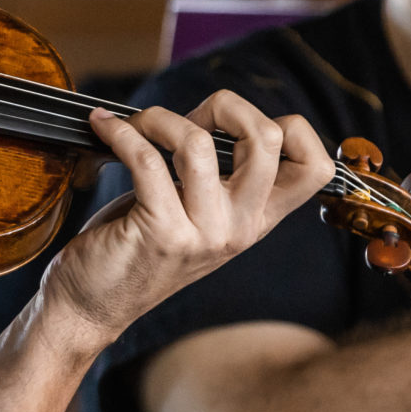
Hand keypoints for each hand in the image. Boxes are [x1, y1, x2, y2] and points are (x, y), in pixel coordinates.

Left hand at [40, 93, 333, 352]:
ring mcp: (203, 233)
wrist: (93, 306)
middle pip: (268, 139)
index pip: (316, 167)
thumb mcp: (196, 215)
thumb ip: (220, 177)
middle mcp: (240, 228)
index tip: (234, 126)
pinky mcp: (160, 233)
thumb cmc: (137, 248)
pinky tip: (105, 130)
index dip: (287, 127)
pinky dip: (120, 134)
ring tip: (134, 125)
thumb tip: (217, 111)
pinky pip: (146, 159)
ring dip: (157, 118)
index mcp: (256, 220)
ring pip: (197, 142)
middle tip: (185, 117)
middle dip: (225, 105)